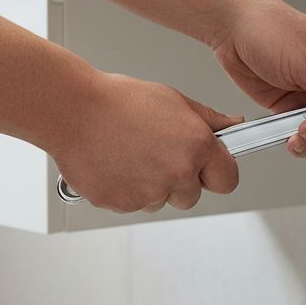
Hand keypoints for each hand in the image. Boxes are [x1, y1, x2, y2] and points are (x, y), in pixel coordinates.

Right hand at [48, 71, 241, 212]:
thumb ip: (208, 120)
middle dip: (178, 180)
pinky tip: (115, 163)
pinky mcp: (124, 204)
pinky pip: (133, 205)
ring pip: (160, 201)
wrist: (72, 110)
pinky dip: (126, 190)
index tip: (207, 168)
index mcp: (197, 146)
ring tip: (130, 153)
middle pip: (191, 196)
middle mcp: (178, 173)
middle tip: (155, 153)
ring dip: (150, 185)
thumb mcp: (173, 100)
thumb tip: (233, 126)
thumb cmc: (117, 101)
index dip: (216, 173)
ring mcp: (150, 192)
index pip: (227, 180)